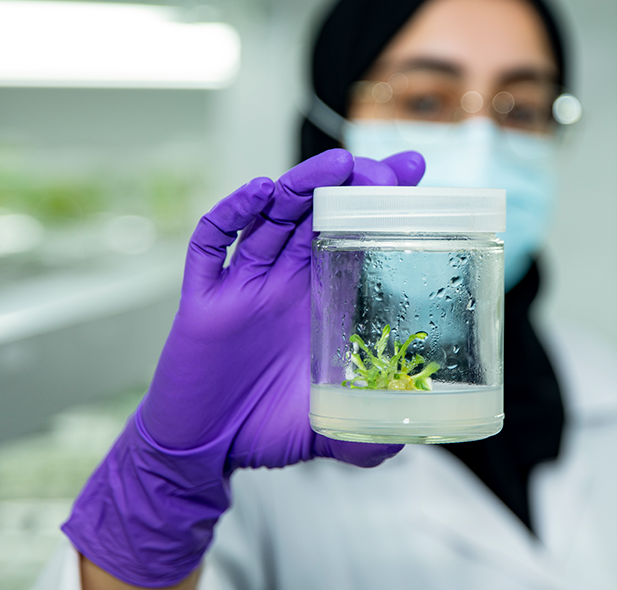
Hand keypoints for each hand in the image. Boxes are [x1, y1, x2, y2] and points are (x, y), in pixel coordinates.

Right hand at [142, 149, 421, 466]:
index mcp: (317, 302)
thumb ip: (365, 437)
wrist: (202, 453)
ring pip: (271, 218)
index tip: (414, 169)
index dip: (379, 201)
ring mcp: (243, 286)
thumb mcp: (326, 429)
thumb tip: (406, 439)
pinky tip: (259, 191)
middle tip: (381, 167)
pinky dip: (232, 213)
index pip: (352, 235)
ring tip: (336, 164)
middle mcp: (282, 284)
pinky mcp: (203, 299)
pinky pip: (212, 245)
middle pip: (315, 214)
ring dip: (301, 186)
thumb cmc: (262, 430)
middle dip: (348, 184)